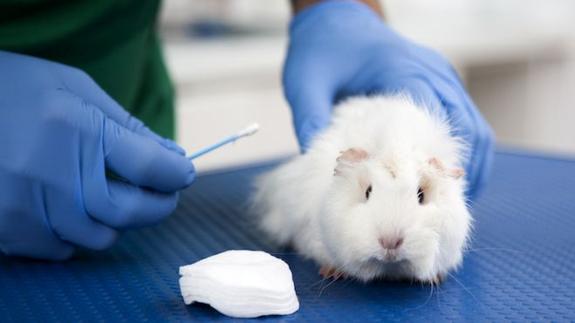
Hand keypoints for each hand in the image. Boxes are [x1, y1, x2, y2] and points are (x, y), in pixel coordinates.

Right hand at [0, 51, 194, 259]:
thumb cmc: (16, 88)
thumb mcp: (76, 89)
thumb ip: (127, 126)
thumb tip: (173, 157)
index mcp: (76, 128)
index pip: (149, 166)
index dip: (176, 173)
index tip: (183, 174)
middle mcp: (51, 171)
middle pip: (128, 212)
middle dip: (158, 206)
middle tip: (164, 195)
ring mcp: (24, 205)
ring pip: (98, 237)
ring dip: (115, 221)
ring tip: (110, 197)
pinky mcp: (5, 227)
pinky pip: (61, 249)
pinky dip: (75, 234)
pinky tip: (69, 209)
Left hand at [283, 0, 493, 198]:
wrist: (338, 17)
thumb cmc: (322, 48)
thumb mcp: (305, 81)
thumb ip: (310, 118)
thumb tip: (315, 166)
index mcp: (400, 68)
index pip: (431, 119)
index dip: (432, 160)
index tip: (424, 197)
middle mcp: (432, 72)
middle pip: (466, 128)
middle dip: (457, 172)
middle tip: (440, 210)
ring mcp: (442, 77)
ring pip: (477, 128)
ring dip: (471, 167)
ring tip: (451, 204)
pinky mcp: (443, 85)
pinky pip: (470, 123)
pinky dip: (469, 155)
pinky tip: (452, 182)